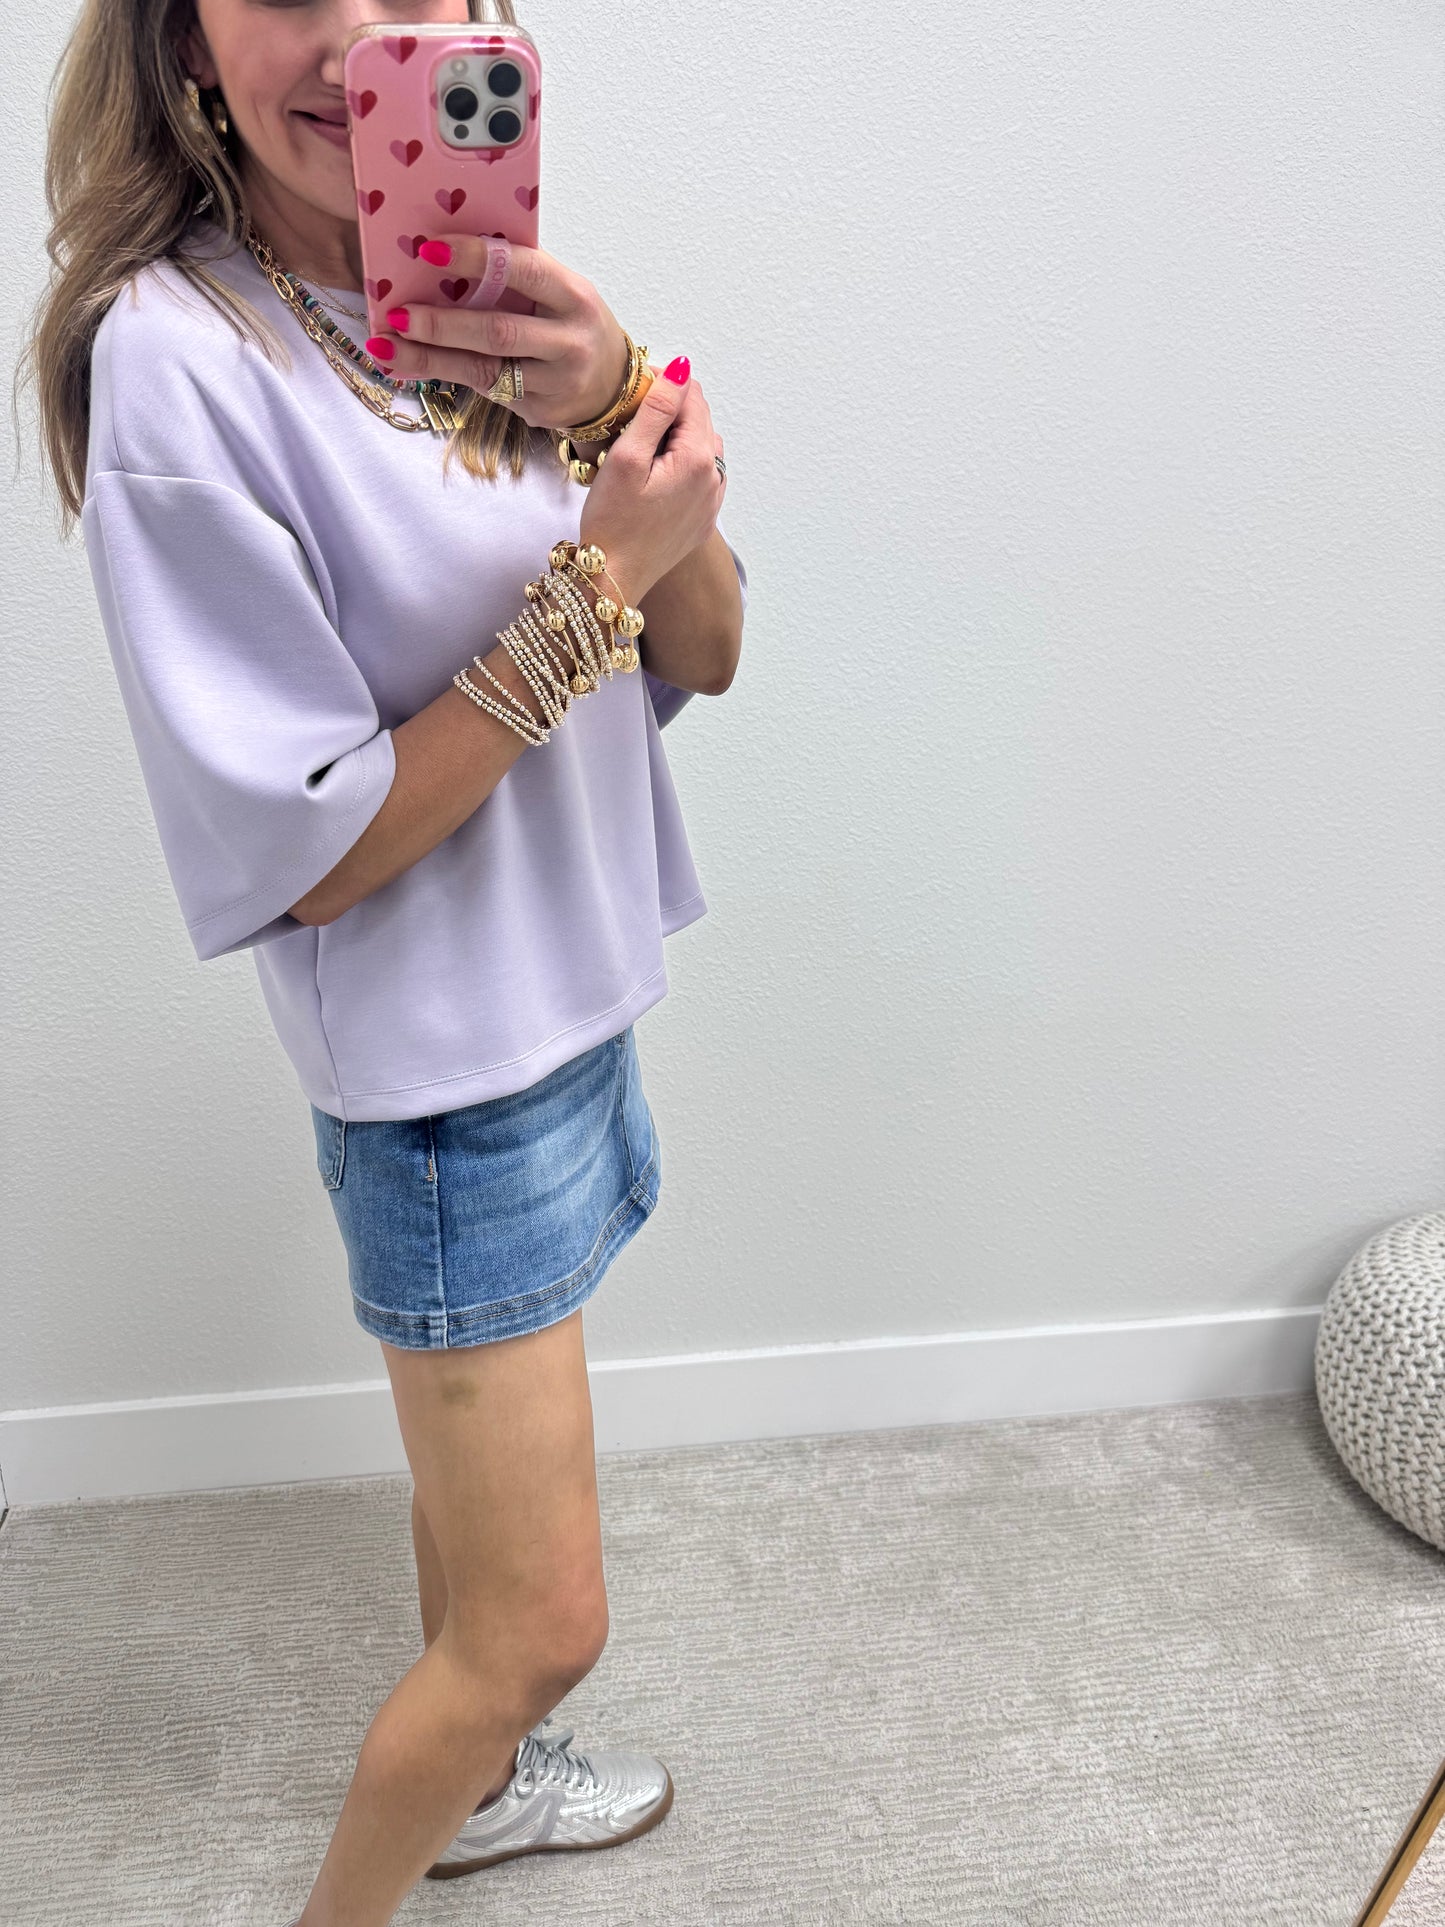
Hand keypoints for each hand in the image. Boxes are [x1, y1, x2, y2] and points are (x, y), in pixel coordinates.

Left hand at [361, 233, 629, 431]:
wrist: (611, 386)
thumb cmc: (573, 324)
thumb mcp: (560, 291)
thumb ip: (519, 273)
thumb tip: (447, 248)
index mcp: (573, 295)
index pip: (522, 270)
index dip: (475, 259)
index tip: (429, 250)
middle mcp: (569, 340)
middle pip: (498, 331)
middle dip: (443, 323)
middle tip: (399, 313)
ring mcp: (555, 381)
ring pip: (484, 370)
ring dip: (431, 358)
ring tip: (387, 345)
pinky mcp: (539, 410)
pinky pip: (484, 390)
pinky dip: (442, 375)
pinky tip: (407, 365)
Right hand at [577, 366, 725, 605]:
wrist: (613, 577)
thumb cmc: (612, 521)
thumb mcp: (627, 457)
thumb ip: (656, 410)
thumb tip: (681, 371)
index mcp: (697, 460)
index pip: (691, 398)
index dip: (663, 384)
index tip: (634, 388)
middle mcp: (714, 480)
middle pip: (700, 421)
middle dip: (672, 410)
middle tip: (631, 418)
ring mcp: (712, 502)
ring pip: (704, 448)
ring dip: (679, 436)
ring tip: (642, 446)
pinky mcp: (704, 519)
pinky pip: (703, 477)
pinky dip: (684, 464)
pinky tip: (657, 473)